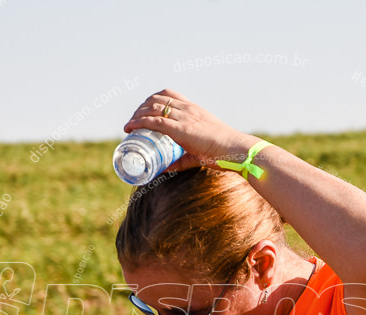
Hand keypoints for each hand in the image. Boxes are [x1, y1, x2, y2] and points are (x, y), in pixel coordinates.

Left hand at [122, 89, 258, 173]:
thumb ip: (182, 160)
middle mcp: (187, 109)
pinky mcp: (181, 128)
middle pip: (156, 99)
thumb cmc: (223, 152)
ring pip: (152, 107)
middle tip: (133, 122)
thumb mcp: (199, 151)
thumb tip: (165, 169)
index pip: (168, 94)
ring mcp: (184, 117)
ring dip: (137, 114)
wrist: (235, 150)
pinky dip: (139, 122)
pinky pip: (154, 121)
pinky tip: (131, 127)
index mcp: (193, 109)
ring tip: (130, 125)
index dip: (151, 100)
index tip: (143, 111)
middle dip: (140, 108)